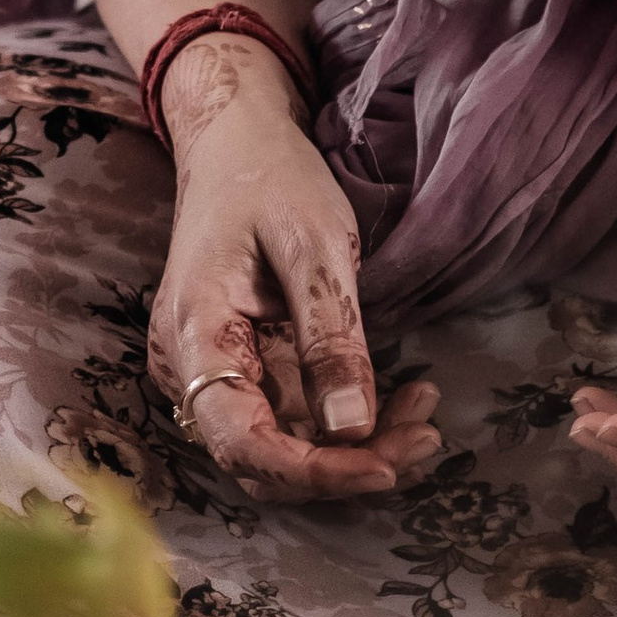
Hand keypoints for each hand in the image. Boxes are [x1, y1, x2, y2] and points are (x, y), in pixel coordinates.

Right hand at [145, 36, 442, 500]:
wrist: (238, 144)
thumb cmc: (269, 179)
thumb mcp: (314, 245)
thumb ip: (331, 337)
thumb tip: (353, 432)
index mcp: (194, 335)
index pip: (241, 442)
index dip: (313, 472)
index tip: (385, 466)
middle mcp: (192, 370)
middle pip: (264, 458)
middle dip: (346, 466)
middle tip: (425, 437)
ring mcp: (216, 373)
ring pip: (283, 447)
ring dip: (356, 449)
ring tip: (424, 416)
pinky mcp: (246, 370)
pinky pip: (293, 420)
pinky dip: (348, 422)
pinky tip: (401, 399)